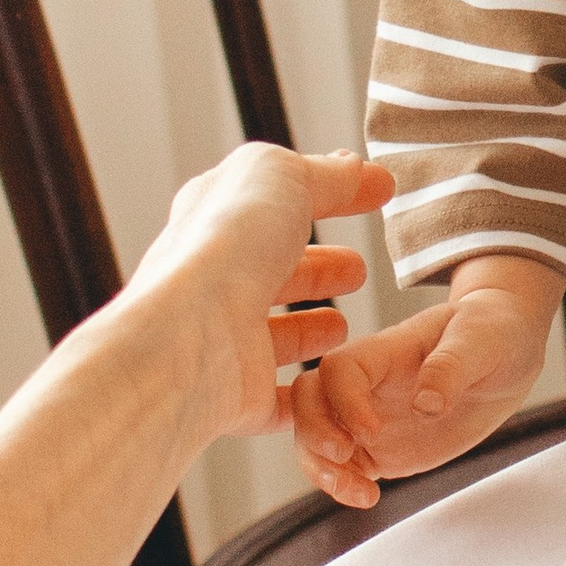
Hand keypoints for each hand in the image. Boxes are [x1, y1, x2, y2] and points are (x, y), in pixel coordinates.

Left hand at [118, 145, 395, 451]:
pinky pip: (281, 397)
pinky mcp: (240, 392)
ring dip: (309, 329)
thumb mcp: (282, 178)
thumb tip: (355, 167)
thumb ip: (323, 174)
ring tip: (342, 325)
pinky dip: (308, 393)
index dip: (327, 193)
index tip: (374, 192)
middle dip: (316, 267)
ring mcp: (226, 338)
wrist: (191, 337)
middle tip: (357, 269)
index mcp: (217, 217)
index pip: (278, 200)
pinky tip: (335, 386)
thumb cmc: (226, 246)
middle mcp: (215, 278)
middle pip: (273, 270)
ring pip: (274, 334)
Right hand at [291, 272, 556, 507]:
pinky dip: (342, 486)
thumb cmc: (490, 331)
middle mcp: (367, 383)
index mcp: (385, 350)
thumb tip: (426, 403)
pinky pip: (342, 467)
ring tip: (359, 491)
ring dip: (321, 468)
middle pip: (308, 399)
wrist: (504, 355)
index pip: (339, 369)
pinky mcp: (379, 448)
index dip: (344, 401)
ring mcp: (368, 416)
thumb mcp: (480, 338)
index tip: (371, 430)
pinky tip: (368, 497)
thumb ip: (451, 367)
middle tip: (344, 457)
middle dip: (313, 432)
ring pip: (314, 438)